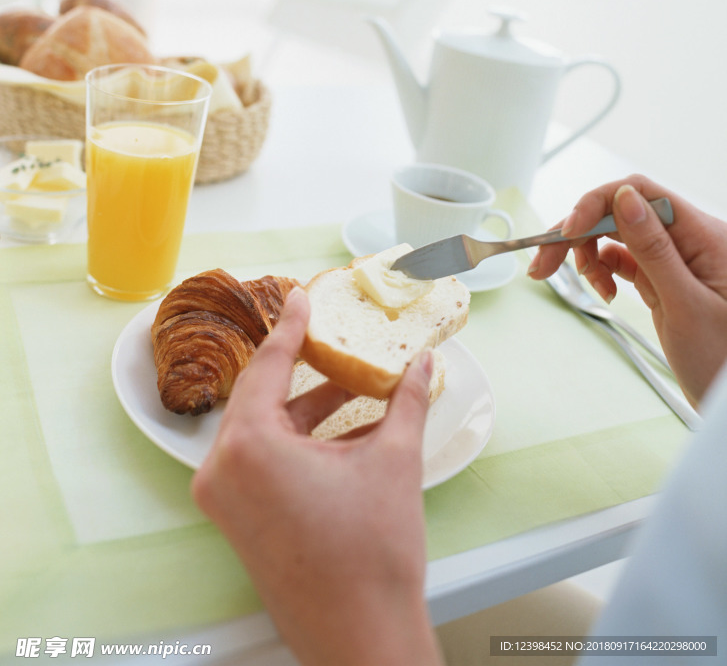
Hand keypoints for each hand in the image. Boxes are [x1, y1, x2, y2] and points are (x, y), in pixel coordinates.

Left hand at [192, 287, 443, 665]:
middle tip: (324, 332)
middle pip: (261, 394)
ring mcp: (226, 499)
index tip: (301, 296)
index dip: (291, 326)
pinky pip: (263, 459)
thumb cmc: (371, 555)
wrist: (361, 637)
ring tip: (353, 383)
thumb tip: (421, 364)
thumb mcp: (393, 461)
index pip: (269, 365)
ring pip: (264, 428)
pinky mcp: (238, 520)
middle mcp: (223, 469)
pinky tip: (345, 428)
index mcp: (249, 445)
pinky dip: (300, 440)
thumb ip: (406, 401)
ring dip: (307, 405)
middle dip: (300, 364)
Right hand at [527, 175, 726, 406]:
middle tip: (543, 263)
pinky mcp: (663, 279)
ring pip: (617, 234)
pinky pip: (624, 258)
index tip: (565, 231)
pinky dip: (603, 269)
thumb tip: (624, 198)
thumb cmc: (725, 363)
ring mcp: (675, 259)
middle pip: (621, 212)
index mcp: (703, 235)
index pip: (640, 194)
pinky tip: (603, 289)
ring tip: (585, 284)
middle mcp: (688, 240)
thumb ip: (654, 248)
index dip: (597, 204)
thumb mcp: (687, 305)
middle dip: (579, 231)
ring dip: (587, 252)